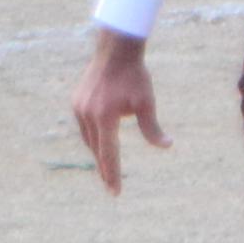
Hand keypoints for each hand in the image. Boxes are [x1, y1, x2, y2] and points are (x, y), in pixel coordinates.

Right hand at [70, 29, 165, 191]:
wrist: (116, 51)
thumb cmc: (135, 77)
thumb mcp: (147, 102)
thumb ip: (152, 128)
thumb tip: (167, 146)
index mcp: (105, 118)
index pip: (108, 154)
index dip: (112, 174)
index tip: (115, 192)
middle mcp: (88, 115)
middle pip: (97, 150)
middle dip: (105, 168)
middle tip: (112, 185)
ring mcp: (79, 108)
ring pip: (89, 138)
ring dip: (99, 152)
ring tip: (107, 166)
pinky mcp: (76, 102)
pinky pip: (85, 126)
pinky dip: (94, 136)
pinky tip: (101, 141)